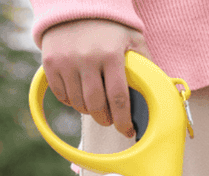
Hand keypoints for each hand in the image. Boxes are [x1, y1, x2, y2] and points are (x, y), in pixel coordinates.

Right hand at [41, 19, 151, 137]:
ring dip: (89, 112)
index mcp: (111, 55)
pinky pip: (61, 95)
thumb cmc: (111, 25)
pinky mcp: (49, 61)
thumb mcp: (133, 39)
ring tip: (97, 107)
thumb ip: (145, 64)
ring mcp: (65, 60)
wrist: (76, 3)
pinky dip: (72, 102)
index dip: (123, 121)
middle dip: (106, 120)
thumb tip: (159, 90)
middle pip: (96, 106)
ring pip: (78, 104)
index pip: (118, 100)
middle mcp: (86, 58)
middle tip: (111, 121)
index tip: (128, 131)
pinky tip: (81, 97)